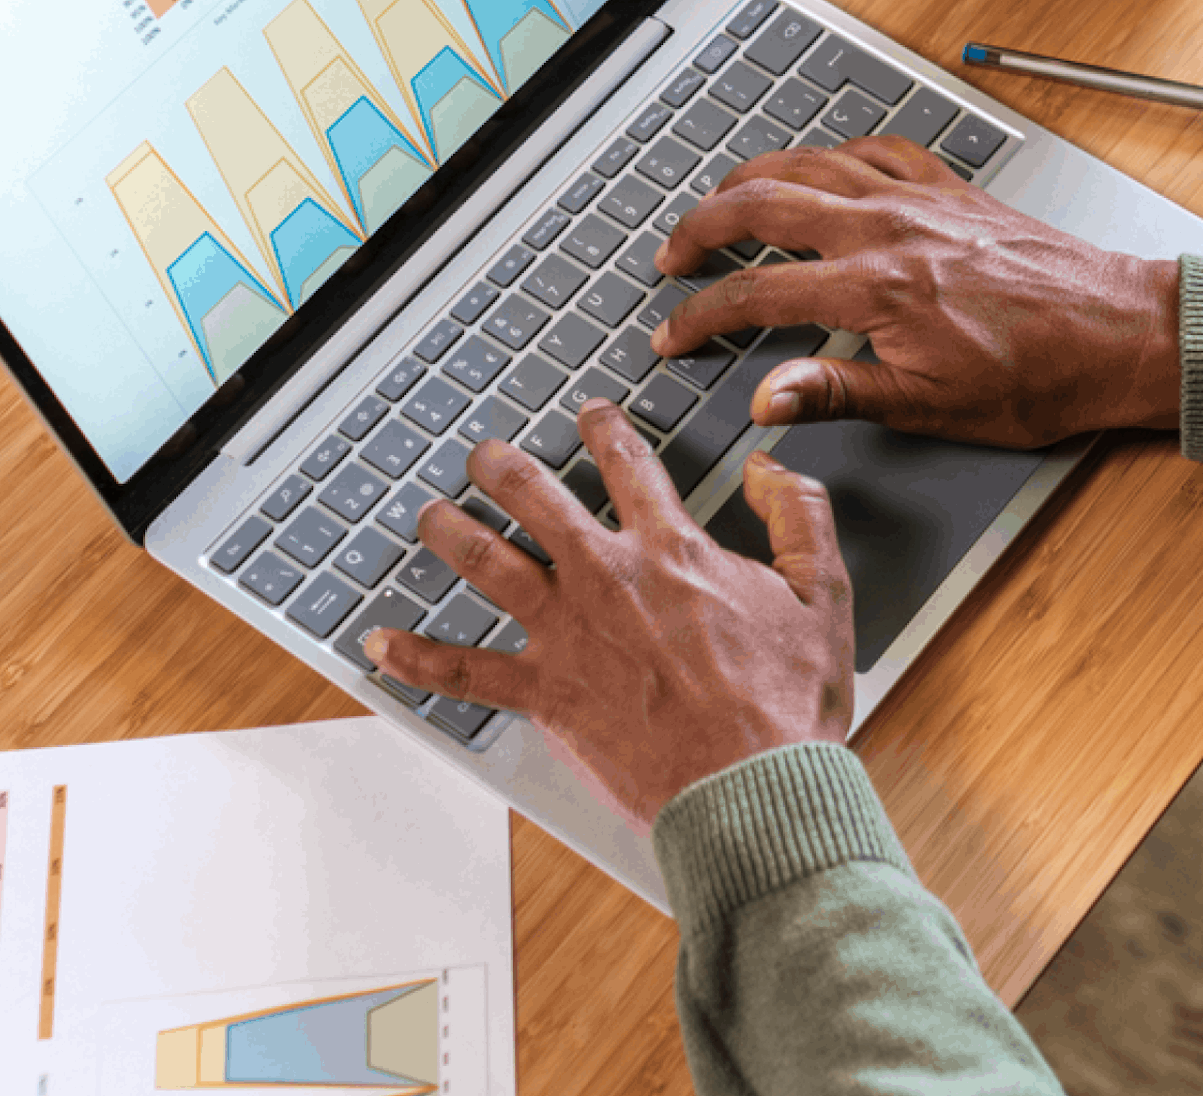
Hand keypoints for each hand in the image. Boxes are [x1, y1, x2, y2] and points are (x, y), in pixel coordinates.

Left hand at [368, 401, 853, 832]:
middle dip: (504, 466)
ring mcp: (568, 634)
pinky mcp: (546, 692)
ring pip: (487, 564)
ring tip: (429, 515)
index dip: (607, 428)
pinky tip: (380, 644)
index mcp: (673, 550)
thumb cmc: (786, 707)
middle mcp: (608, 578)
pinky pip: (465, 672)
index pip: (630, 464)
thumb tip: (773, 468)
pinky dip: (417, 658)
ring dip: (450, 532)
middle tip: (485, 454)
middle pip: (537, 498)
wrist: (752, 787)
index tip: (593, 414)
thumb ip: (800, 518)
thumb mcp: (822, 596)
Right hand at [648, 134, 1180, 449]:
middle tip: (672, 253)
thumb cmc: (1041, 376)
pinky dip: (832, 154)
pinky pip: (874, 149)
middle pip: (764, 202)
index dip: (702, 316)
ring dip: (752, 177)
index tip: (675, 334)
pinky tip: (820, 166)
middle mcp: (889, 228)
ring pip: (811, 162)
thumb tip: (767, 397)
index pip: (757, 294)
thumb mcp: (931, 408)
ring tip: (720, 201)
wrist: (1120, 332)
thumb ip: (838, 392)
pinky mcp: (951, 188)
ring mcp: (920, 199)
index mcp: (875, 287)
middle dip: (703, 225)